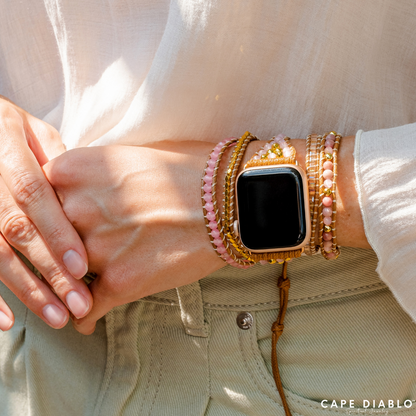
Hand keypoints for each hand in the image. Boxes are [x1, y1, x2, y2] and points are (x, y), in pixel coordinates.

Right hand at [0, 97, 91, 331]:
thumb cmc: (6, 127)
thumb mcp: (32, 130)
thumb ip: (57, 160)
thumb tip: (85, 197)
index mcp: (6, 147)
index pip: (33, 195)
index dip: (55, 231)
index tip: (81, 267)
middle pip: (15, 229)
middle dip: (47, 270)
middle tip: (77, 304)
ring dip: (24, 289)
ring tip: (55, 316)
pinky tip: (5, 321)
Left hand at [43, 142, 224, 333]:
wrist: (232, 199)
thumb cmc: (191, 170)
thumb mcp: (133, 155)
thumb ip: (96, 173)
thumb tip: (83, 189)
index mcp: (75, 170)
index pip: (39, 194)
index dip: (53, 209)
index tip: (59, 220)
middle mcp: (78, 208)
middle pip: (50, 234)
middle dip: (62, 244)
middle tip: (76, 250)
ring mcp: (97, 247)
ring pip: (66, 273)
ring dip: (72, 282)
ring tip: (76, 289)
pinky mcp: (120, 281)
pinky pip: (87, 308)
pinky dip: (85, 315)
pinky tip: (86, 318)